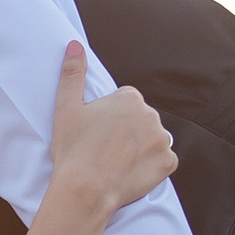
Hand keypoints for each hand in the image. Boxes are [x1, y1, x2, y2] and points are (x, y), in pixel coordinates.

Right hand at [46, 44, 175, 227]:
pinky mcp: (168, 163)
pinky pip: (163, 162)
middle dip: (127, 132)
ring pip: (153, 140)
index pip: (125, 102)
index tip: (97, 133)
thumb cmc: (73, 149)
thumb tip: (75, 44)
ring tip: (117, 163)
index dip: (110, 119)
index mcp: (130, 98)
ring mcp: (163, 140)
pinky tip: (131, 173)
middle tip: (105, 149)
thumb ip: (72, 73)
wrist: (85, 190)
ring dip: (141, 148)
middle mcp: (151, 115)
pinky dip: (151, 167)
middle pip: (140, 120)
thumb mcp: (66, 108)